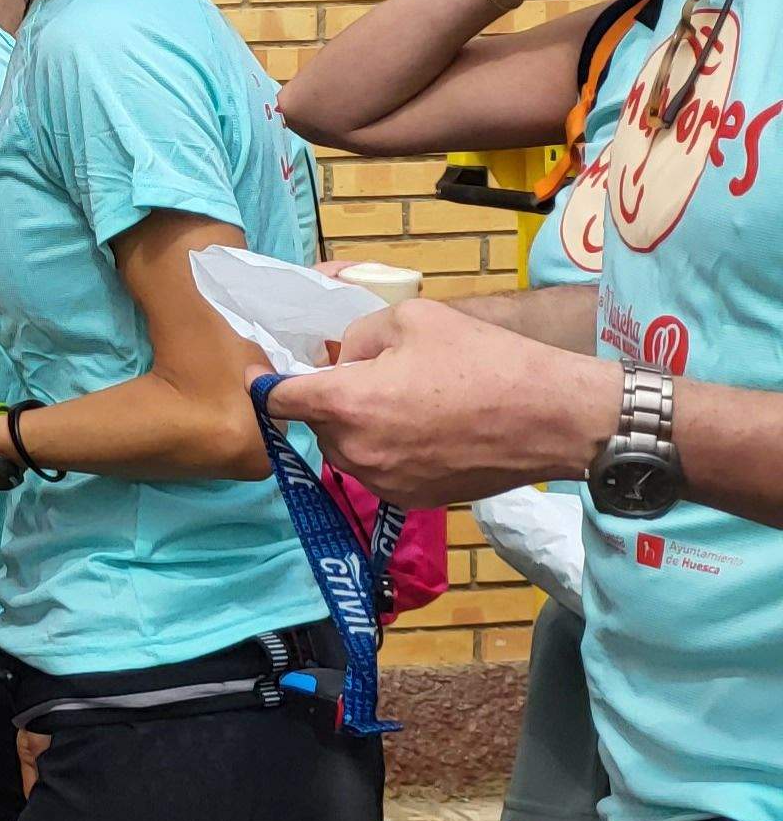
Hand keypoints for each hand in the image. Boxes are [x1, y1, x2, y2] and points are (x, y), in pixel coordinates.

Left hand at [267, 300, 619, 506]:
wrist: (555, 419)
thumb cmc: (486, 361)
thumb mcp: (412, 319)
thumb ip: (358, 335)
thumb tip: (339, 357)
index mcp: (346, 404)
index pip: (278, 399)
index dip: (268, 381)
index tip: (265, 371)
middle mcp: (356, 452)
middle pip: (314, 424)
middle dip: (325, 401)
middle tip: (360, 377)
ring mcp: (384, 483)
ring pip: (345, 450)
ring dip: (355, 427)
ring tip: (400, 401)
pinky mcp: (412, 500)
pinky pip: (377, 471)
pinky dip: (384, 451)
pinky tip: (422, 430)